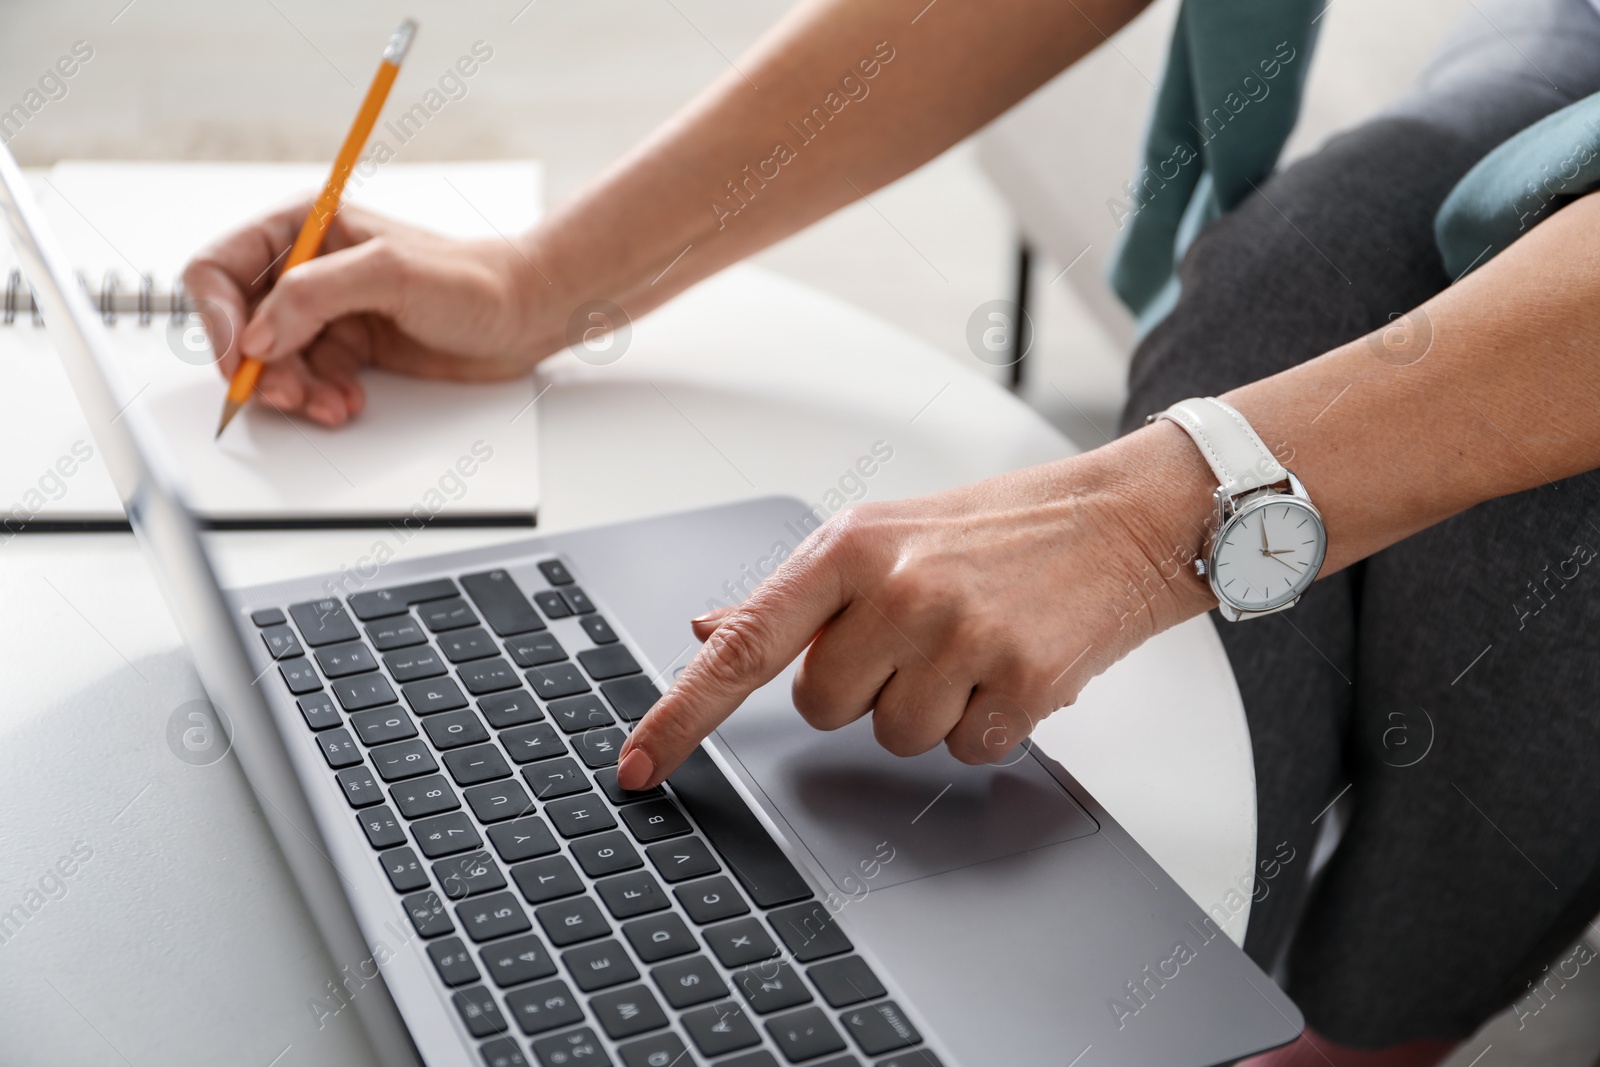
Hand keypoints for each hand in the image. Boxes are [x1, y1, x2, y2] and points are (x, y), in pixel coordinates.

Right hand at [182, 199, 557, 426]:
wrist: (524, 316)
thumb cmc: (473, 280)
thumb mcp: (391, 274)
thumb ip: (315, 295)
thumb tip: (260, 335)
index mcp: (305, 228)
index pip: (221, 269)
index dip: (217, 317)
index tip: (240, 359)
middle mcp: (308, 268)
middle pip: (242, 324)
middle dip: (259, 366)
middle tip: (287, 394)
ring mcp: (329, 311)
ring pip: (275, 361)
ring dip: (293, 390)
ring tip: (329, 405)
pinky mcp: (350, 347)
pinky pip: (310, 379)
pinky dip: (320, 398)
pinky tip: (348, 403)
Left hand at [614, 424, 1220, 789]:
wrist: (1118, 518)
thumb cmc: (993, 529)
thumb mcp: (881, 537)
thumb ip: (792, 594)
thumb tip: (708, 627)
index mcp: (848, 548)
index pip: (745, 645)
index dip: (683, 712)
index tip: (640, 764)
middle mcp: (898, 588)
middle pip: (825, 710)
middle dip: (864, 690)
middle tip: (919, 639)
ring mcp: (962, 634)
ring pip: (896, 738)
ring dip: (930, 710)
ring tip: (972, 648)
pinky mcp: (1023, 677)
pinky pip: (967, 750)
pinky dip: (987, 725)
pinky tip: (1009, 669)